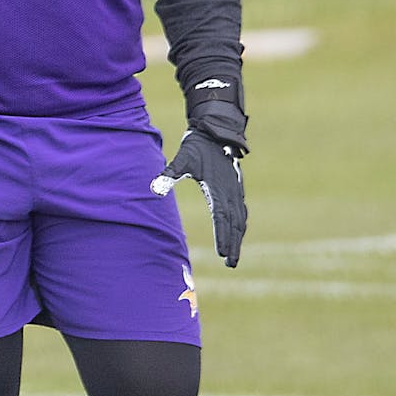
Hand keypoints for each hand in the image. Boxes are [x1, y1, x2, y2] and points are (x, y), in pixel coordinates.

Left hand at [151, 130, 246, 267]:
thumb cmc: (196, 147)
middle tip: (230, 264)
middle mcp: (230, 192)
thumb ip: (169, 173)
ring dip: (238, 238)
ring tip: (234, 256)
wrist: (214, 131)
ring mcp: (235, 190)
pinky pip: (241, 210)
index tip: (222, 254)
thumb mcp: (182, 159)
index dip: (223, 236)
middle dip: (233, 244)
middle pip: (234, 224)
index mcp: (218, 189)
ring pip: (240, 219)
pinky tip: (238, 232)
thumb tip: (155, 188)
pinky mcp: (236, 187)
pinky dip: (241, 224)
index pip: (222, 218)